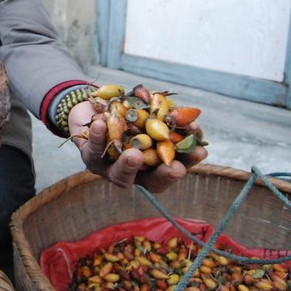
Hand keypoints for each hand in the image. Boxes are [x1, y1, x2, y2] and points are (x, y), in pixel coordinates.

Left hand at [68, 101, 207, 192]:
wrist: (93, 109)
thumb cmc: (126, 113)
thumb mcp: (148, 112)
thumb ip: (166, 117)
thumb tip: (191, 120)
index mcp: (151, 165)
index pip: (173, 169)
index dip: (188, 162)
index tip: (200, 151)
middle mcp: (133, 172)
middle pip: (150, 181)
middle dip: (163, 175)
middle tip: (173, 167)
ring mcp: (110, 168)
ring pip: (119, 173)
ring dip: (128, 165)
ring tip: (134, 155)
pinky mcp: (90, 155)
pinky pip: (95, 148)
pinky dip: (99, 136)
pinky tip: (101, 123)